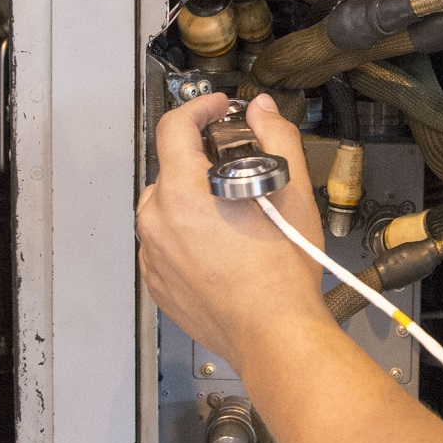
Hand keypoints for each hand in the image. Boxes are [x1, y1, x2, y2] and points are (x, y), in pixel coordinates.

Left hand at [136, 93, 328, 370]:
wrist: (274, 334)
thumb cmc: (280, 273)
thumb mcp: (290, 191)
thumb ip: (275, 138)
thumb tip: (262, 110)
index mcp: (181, 193)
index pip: (174, 128)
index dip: (198, 109)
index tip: (216, 109)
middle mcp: (156, 222)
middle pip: (169, 169)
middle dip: (200, 161)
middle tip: (236, 168)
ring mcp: (153, 256)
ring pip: (165, 208)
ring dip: (191, 200)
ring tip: (231, 214)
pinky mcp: (157, 283)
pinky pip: (164, 244)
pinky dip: (185, 236)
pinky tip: (220, 247)